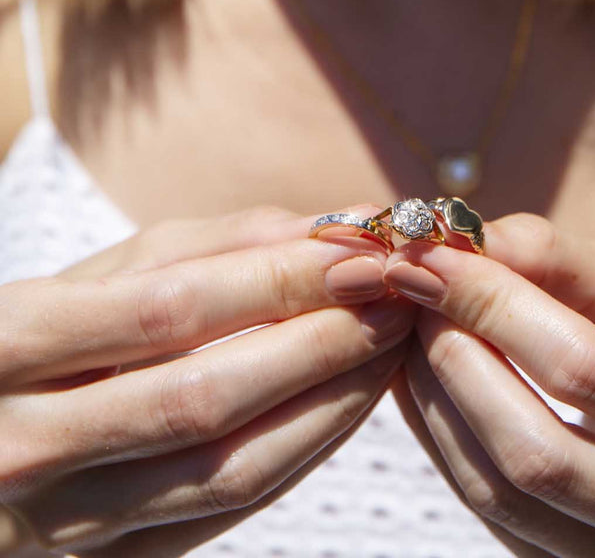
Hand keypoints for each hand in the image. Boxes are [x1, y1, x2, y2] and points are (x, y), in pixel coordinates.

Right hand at [0, 206, 414, 557]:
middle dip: (322, 340)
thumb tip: (327, 229)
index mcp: (12, 346)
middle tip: (399, 294)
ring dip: (329, 402)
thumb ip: (205, 247)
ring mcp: (61, 522)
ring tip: (389, 343)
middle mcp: (27, 444)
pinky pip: (221, 514)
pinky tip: (344, 402)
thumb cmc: (32, 339)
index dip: (282, 278)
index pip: (173, 311)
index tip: (366, 246)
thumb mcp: (93, 274)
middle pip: (208, 396)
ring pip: (227, 470)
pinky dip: (297, 454)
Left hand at [384, 213, 594, 557]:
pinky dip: (441, 437)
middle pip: (534, 449)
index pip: (580, 367)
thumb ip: (557, 259)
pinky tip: (422, 378)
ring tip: (410, 326)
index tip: (427, 255)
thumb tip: (456, 241)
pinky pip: (489, 514)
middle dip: (454, 355)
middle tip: (411, 289)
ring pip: (499, 491)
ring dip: (434, 398)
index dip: (491, 305)